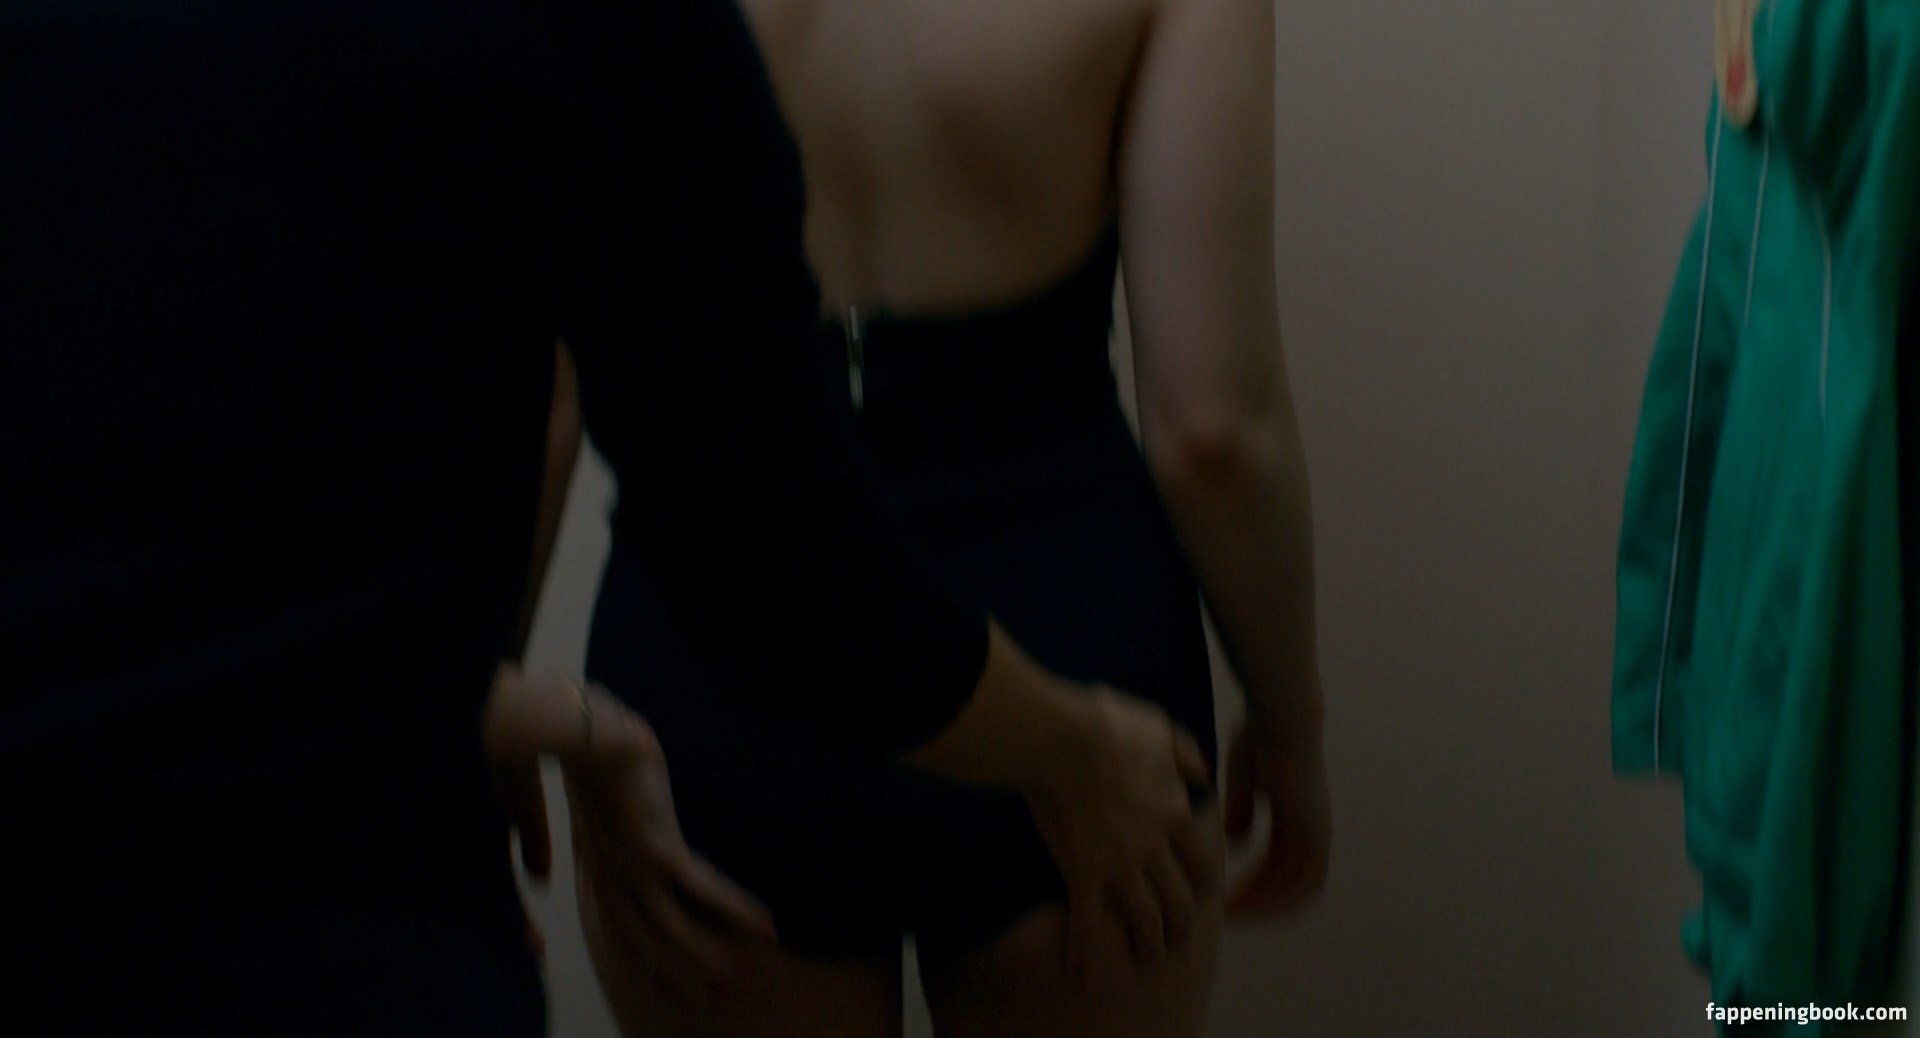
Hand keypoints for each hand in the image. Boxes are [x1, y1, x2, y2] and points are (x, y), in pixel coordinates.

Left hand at [481, 666, 776, 1006]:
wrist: (585, 733)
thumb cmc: (586, 752)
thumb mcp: (581, 797)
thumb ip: (562, 834)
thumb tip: (542, 869)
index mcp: (596, 864)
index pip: (616, 925)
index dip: (640, 955)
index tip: (664, 977)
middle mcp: (612, 876)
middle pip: (644, 942)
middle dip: (678, 972)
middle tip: (713, 996)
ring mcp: (632, 867)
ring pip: (669, 930)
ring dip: (703, 959)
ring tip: (734, 981)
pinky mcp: (657, 850)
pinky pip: (702, 890)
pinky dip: (734, 909)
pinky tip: (764, 925)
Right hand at [1025, 687, 1219, 986]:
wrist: (1062, 737)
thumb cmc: (1107, 724)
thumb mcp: (1159, 728)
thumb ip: (1185, 754)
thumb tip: (1203, 774)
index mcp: (1173, 812)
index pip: (1203, 860)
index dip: (1204, 882)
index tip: (1200, 892)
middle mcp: (1154, 846)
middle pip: (1182, 899)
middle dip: (1182, 924)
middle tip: (1177, 937)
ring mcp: (1119, 864)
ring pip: (1147, 919)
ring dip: (1150, 945)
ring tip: (1148, 960)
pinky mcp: (1082, 873)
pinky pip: (1088, 923)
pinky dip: (1085, 953)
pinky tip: (1079, 973)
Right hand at [1222, 720, 1329, 915]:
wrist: (1281, 722)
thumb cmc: (1261, 740)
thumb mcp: (1245, 782)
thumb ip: (1242, 812)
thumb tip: (1235, 841)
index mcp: (1296, 819)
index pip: (1279, 865)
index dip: (1258, 885)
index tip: (1230, 897)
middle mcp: (1312, 832)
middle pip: (1290, 883)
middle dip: (1260, 901)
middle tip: (1230, 915)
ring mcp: (1318, 835)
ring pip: (1299, 890)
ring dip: (1267, 905)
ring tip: (1236, 915)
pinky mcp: (1317, 835)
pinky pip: (1303, 883)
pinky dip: (1277, 898)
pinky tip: (1248, 901)